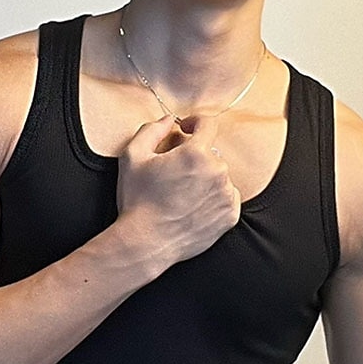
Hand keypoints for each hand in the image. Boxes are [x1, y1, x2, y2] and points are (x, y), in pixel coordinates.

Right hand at [116, 114, 240, 266]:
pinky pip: (227, 197)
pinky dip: (214, 198)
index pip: (208, 124)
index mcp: (196, 153)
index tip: (187, 129)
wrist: (146, 243)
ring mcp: (226, 195)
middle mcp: (217, 172)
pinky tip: (193, 207)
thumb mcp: (132, 157)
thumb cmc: (137, 201)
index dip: (196, 122)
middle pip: (211, 153)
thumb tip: (169, 120)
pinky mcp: (230, 216)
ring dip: (205, 179)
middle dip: (195, 158)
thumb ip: (151, 130)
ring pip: (220, 176)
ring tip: (183, 195)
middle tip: (174, 174)